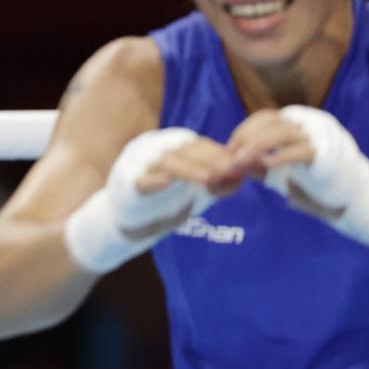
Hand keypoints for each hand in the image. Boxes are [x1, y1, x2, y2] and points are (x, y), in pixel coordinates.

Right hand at [64, 128, 236, 273]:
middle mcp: (154, 147)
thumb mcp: (196, 194)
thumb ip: (218, 184)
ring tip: (209, 178)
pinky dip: (153, 180)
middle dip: (211, 159)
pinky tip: (166, 183)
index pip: (200, 145)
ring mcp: (138, 162)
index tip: (243, 165)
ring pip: (166, 161)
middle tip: (233, 169)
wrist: (129, 223)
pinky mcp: (125, 182)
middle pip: (186, 149)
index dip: (221, 154)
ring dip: (189, 169)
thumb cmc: (165, 202)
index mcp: (172, 145)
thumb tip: (244, 176)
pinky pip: (140, 179)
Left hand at [229, 106, 368, 256]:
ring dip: (257, 145)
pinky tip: (266, 167)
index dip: (244, 131)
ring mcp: (320, 136)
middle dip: (246, 137)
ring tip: (241, 160)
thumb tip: (232, 163)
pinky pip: (301, 150)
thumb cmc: (316, 186)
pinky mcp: (328, 154)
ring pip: (282, 132)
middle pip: (270, 121)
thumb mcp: (282, 174)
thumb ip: (260, 166)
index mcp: (298, 124)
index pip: (265, 118)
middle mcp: (309, 124)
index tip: (228, 149)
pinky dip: (281, 157)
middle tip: (230, 156)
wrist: (353, 201)